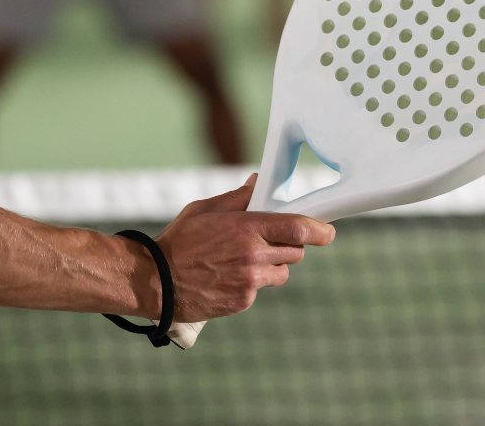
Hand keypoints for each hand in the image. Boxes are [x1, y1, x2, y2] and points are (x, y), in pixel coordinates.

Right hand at [154, 175, 335, 322]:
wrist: (155, 281)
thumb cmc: (179, 241)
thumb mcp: (205, 209)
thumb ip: (238, 198)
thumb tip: (258, 184)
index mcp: (247, 228)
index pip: (298, 228)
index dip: (320, 230)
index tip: (328, 231)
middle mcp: (254, 256)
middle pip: (295, 251)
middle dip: (290, 245)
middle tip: (271, 241)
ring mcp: (250, 282)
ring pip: (282, 273)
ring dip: (273, 265)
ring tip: (245, 260)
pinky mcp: (243, 301)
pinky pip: (261, 289)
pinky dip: (253, 283)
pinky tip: (229, 276)